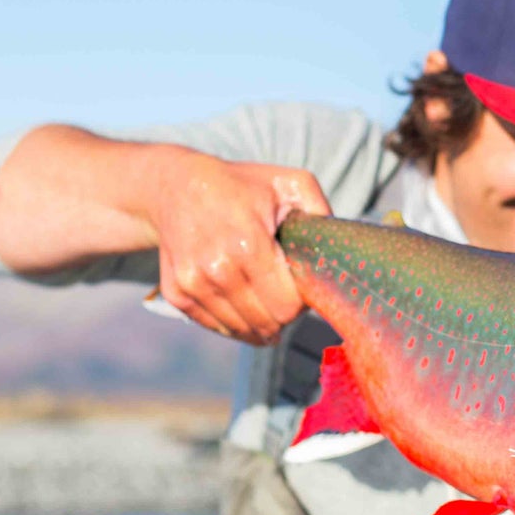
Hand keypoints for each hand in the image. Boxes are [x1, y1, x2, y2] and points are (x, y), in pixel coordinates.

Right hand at [145, 152, 331, 344]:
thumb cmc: (241, 184)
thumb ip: (320, 213)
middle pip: (267, 324)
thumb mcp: (289, 182)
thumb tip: (337, 252)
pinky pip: (217, 328)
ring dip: (261, 321)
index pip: (287, 307)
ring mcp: (193, 284)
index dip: (301, 302)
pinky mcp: (177, 294)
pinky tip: (242, 300)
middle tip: (285, 291)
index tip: (300, 284)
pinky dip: (235, 322)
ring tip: (265, 295)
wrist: (177, 186)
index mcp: (248, 245)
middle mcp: (216, 269)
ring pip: (243, 331)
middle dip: (283, 314)